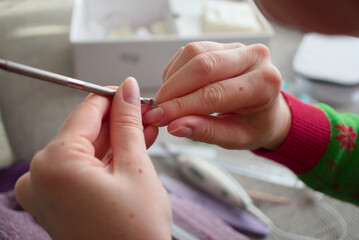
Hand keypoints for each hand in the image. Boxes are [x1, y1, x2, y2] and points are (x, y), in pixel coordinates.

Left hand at [15, 78, 171, 239]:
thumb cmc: (134, 234)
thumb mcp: (136, 167)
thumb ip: (128, 123)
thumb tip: (126, 91)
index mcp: (55, 164)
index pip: (86, 112)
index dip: (113, 97)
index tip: (130, 91)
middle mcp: (42, 176)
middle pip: (85, 131)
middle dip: (119, 121)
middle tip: (145, 112)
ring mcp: (47, 191)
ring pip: (87, 149)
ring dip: (117, 139)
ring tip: (145, 129)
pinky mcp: (58, 201)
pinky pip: (83, 168)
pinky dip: (107, 158)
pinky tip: (132, 148)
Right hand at [143, 41, 290, 149]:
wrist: (266, 109)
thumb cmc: (254, 125)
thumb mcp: (235, 138)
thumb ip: (207, 132)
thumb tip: (175, 126)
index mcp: (263, 84)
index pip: (214, 93)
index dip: (182, 106)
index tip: (160, 118)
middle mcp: (253, 58)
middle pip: (202, 66)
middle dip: (173, 89)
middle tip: (156, 110)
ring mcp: (237, 47)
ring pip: (193, 53)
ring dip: (172, 79)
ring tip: (167, 102)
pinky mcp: (221, 45)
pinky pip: (190, 51)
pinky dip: (176, 71)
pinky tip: (175, 89)